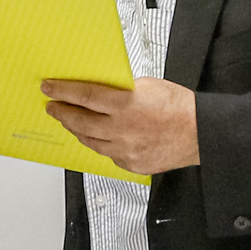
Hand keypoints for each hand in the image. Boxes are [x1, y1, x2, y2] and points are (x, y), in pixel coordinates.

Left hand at [43, 77, 199, 174]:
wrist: (201, 133)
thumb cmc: (179, 107)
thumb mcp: (147, 86)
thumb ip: (120, 91)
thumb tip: (100, 92)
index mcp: (125, 105)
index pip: (84, 96)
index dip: (62, 91)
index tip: (49, 88)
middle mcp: (122, 130)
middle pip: (80, 122)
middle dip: (62, 113)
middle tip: (53, 106)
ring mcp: (125, 150)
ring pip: (90, 141)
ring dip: (77, 130)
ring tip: (70, 121)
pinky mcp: (131, 164)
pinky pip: (107, 154)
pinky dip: (99, 144)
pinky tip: (95, 138)